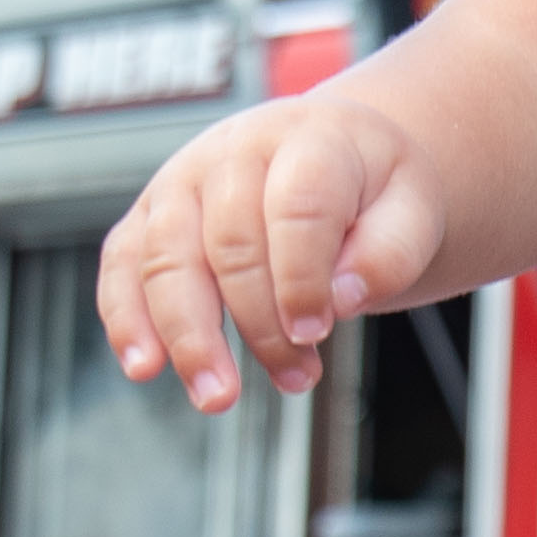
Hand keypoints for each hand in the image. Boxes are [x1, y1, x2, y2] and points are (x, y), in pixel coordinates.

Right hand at [99, 93, 440, 409]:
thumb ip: (390, 253)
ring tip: (218, 397)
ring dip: (188, 336)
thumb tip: (341, 299)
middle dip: (259, 324)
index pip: (296, 208)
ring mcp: (182, 181)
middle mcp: (233, 152)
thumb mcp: (414, 208)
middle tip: (297, 378)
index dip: (303, 277)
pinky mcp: (150, 216)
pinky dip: (125, 318)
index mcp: (307, 140)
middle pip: (228, 243)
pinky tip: (144, 366)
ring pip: (165, 258)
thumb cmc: (372, 188)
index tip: (318, 330)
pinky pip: (122, 264)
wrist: (333, 154)